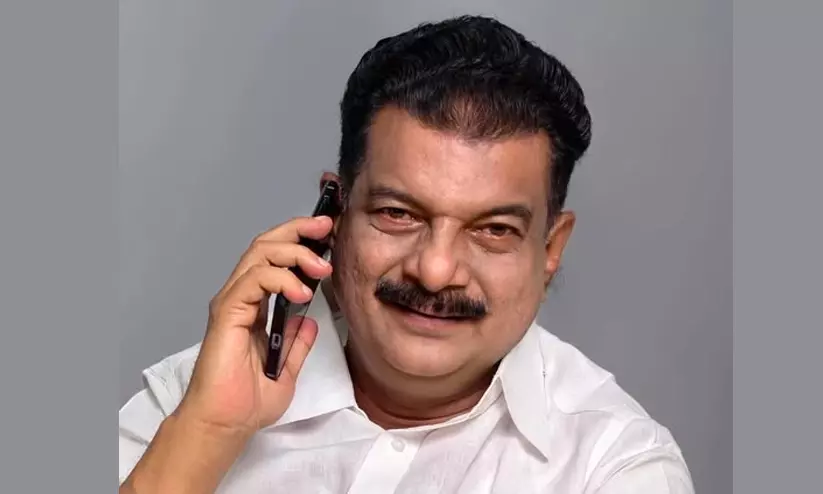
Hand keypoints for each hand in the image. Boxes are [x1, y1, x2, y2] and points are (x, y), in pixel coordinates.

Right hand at [175, 215, 333, 436]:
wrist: (227, 423)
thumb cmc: (246, 401)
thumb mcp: (287, 368)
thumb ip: (297, 342)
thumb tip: (309, 321)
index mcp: (255, 306)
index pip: (275, 258)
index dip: (299, 240)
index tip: (327, 233)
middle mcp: (241, 297)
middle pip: (266, 245)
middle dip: (298, 231)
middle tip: (325, 228)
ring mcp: (232, 302)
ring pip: (260, 254)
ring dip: (295, 253)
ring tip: (320, 268)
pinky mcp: (227, 313)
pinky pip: (253, 280)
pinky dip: (281, 278)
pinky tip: (302, 292)